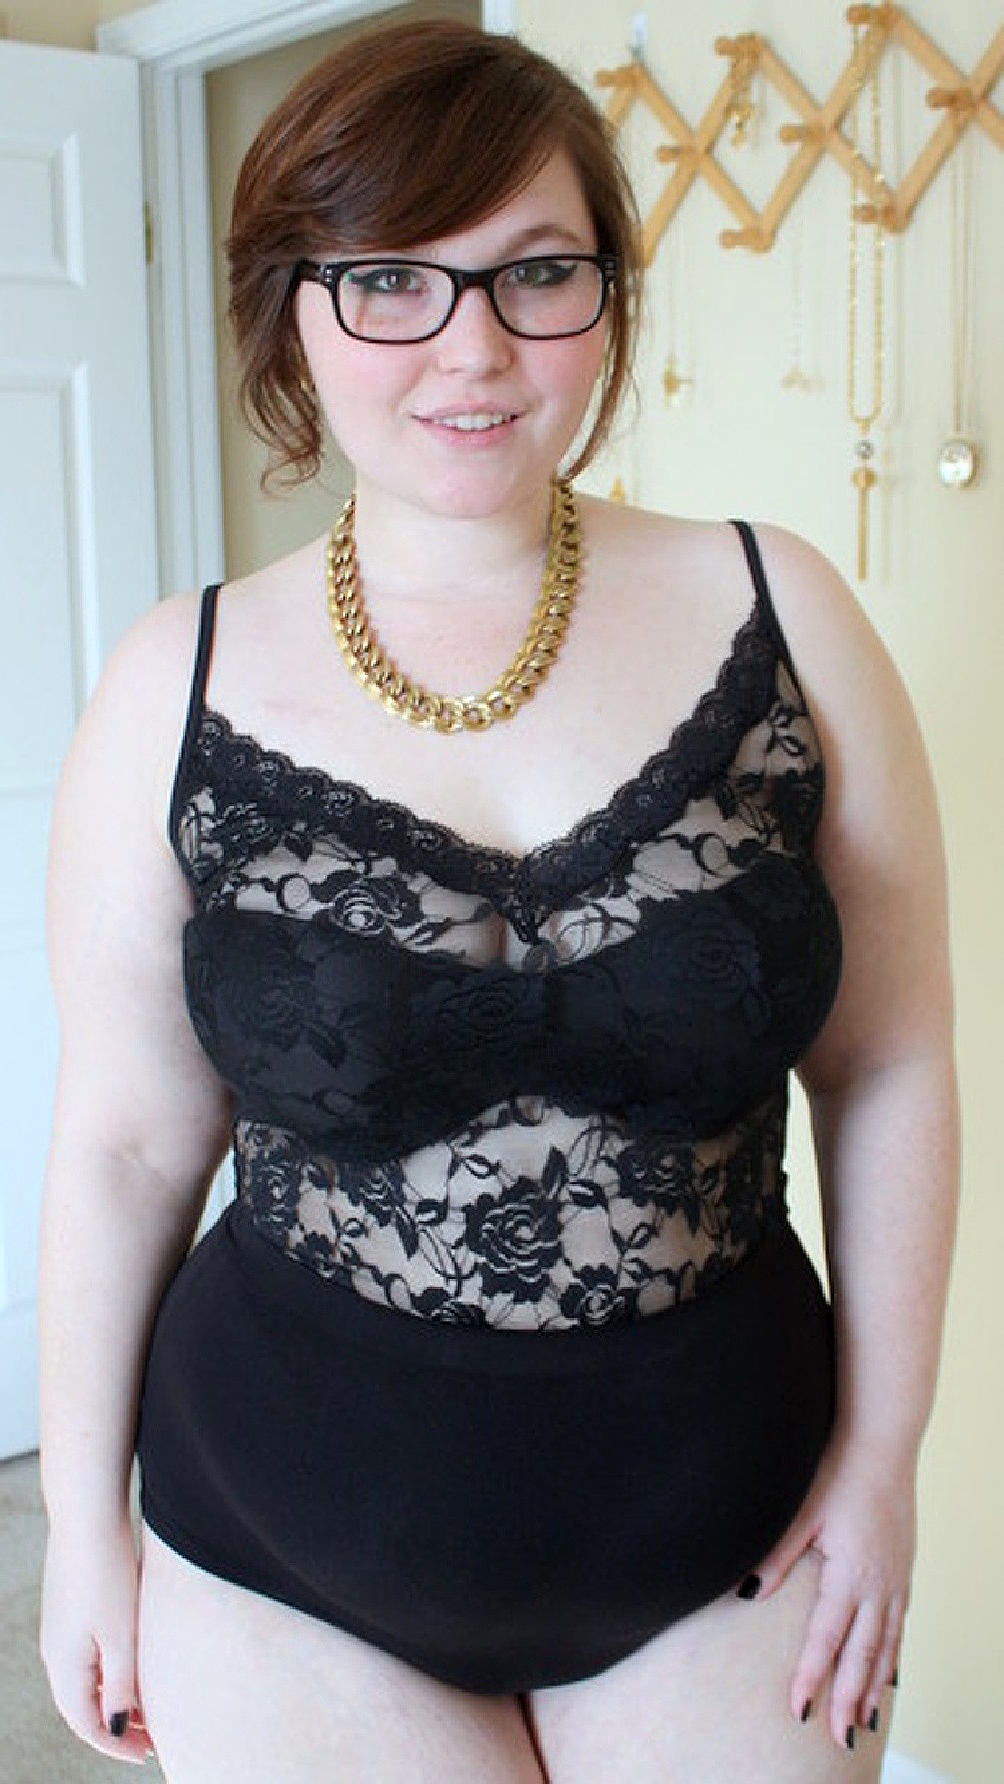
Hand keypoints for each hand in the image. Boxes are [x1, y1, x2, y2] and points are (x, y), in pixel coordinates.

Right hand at [40, 1513, 153, 1764]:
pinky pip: (86, 1655)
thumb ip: (119, 1685)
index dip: (116, 1744)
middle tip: (151, 1738)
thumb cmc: (106, 1573)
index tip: (147, 1754)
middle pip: (83, 1706)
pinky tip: (131, 1663)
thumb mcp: (121, 1636)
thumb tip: (116, 1727)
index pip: (86, 1724)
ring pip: (85, 1680)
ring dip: (113, 1697)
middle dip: (116, 1726)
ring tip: (148, 1706)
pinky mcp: (69, 1607)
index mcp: (64, 1666)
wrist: (87, 1515)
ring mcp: (59, 1628)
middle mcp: (55, 1652)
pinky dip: (108, 1671)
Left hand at [748, 1433, 913, 1749]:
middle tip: (838, 1738)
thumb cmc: (839, 1469)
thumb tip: (748, 1593)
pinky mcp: (903, 1568)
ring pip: (886, 1645)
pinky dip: (893, 1654)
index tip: (799, 1710)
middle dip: (848, 1699)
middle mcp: (879, 1583)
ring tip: (862, 1720)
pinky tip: (889, 1672)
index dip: (812, 1677)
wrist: (882, 1439)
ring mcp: (896, 1578)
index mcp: (851, 1573)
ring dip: (873, 1686)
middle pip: (864, 1655)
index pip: (827, 1638)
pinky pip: (899, 1624)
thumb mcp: (801, 1511)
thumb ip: (776, 1555)